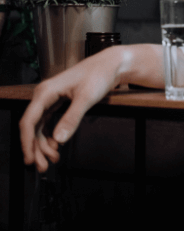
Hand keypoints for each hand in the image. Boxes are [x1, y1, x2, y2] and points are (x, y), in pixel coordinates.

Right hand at [19, 44, 162, 171]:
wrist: (110, 65)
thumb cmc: (98, 75)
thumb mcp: (86, 98)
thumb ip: (72, 118)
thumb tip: (59, 138)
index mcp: (45, 92)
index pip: (29, 121)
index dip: (27, 142)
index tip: (30, 158)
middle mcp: (44, 95)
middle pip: (33, 127)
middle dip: (36, 148)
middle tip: (43, 166)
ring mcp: (51, 99)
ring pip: (40, 127)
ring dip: (44, 144)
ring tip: (53, 159)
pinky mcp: (59, 102)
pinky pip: (49, 123)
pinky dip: (51, 136)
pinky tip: (56, 146)